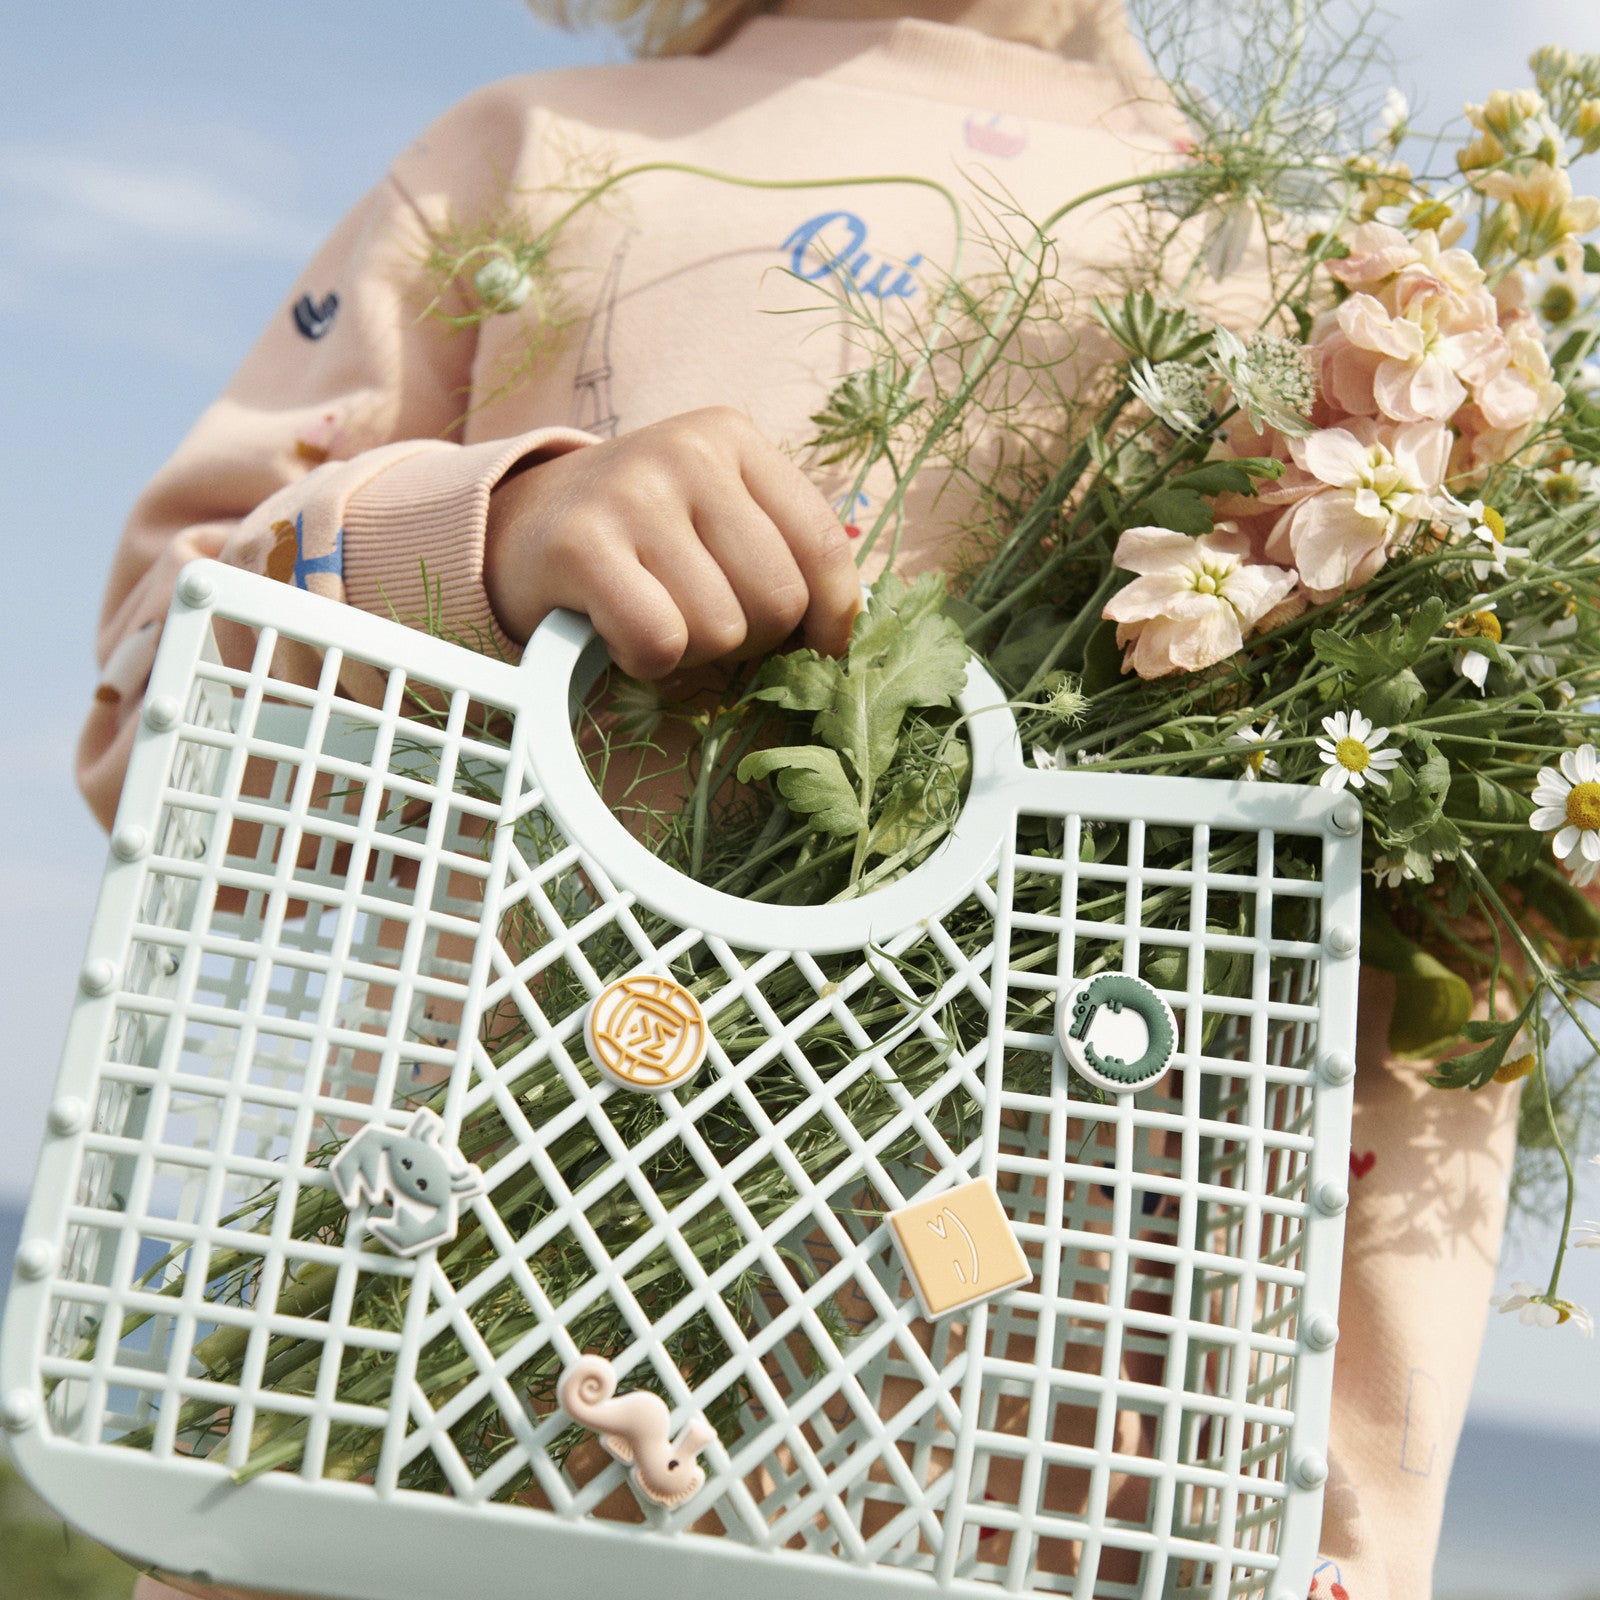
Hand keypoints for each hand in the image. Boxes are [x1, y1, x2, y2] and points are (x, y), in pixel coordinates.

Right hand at [484, 407, 859, 677]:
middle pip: (777, 601)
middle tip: (702, 626)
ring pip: (720, 630)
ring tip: (655, 619)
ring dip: (692, 655)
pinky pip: (660, 642)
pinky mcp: (582, 544)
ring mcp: (633, 492)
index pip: (824, 548)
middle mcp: (688, 452)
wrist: (514, 528)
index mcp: (735, 439)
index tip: (816, 649)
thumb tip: (840, 640)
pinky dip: (646, 662)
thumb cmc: (638, 540)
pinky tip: (620, 635)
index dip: (832, 619)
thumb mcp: (715, 518)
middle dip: (748, 641)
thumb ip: (781, 556)